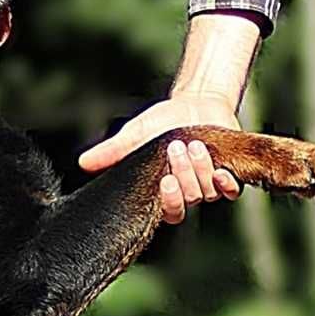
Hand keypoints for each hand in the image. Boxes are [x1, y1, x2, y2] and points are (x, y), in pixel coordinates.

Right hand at [78, 96, 243, 224]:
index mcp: (164, 190)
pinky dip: (226, 182)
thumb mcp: (136, 134)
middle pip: (188, 200)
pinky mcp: (229, 175)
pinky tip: (220, 170)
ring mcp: (209, 184)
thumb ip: (113, 151)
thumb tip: (83, 162)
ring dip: (201, 169)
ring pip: (208, 193)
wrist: (196, 103)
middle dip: (184, 174)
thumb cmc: (163, 122)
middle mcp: (187, 191)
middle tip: (176, 148)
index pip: (168, 212)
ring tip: (194, 145)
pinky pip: (231, 191)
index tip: (164, 181)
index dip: (169, 202)